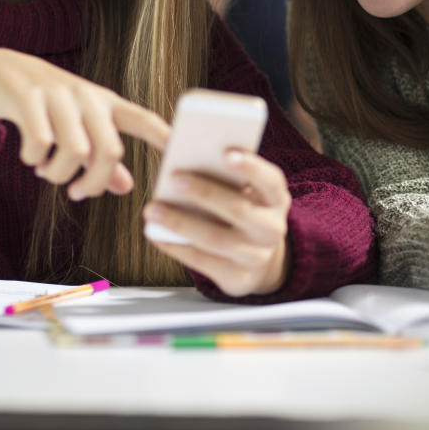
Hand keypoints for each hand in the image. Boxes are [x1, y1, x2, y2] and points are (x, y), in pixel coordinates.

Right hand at [0, 48, 169, 198]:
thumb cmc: (49, 108)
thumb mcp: (80, 128)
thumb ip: (103, 160)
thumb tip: (127, 189)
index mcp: (107, 105)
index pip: (144, 120)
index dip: (165, 137)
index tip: (184, 154)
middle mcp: (88, 97)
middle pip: (110, 151)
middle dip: (94, 183)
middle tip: (77, 193)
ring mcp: (59, 95)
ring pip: (75, 152)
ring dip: (59, 174)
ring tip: (47, 172)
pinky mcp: (29, 97)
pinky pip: (40, 143)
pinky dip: (34, 160)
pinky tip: (30, 158)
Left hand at [144, 150, 291, 296]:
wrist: (259, 260)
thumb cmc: (242, 212)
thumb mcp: (243, 192)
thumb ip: (221, 174)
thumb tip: (179, 151)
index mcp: (276, 199)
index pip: (270, 180)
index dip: (251, 166)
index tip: (225, 152)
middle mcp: (272, 228)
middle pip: (239, 209)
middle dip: (205, 192)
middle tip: (174, 178)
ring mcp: (257, 256)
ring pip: (216, 239)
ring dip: (181, 223)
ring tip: (152, 209)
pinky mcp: (238, 278)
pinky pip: (203, 262)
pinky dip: (177, 247)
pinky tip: (156, 234)